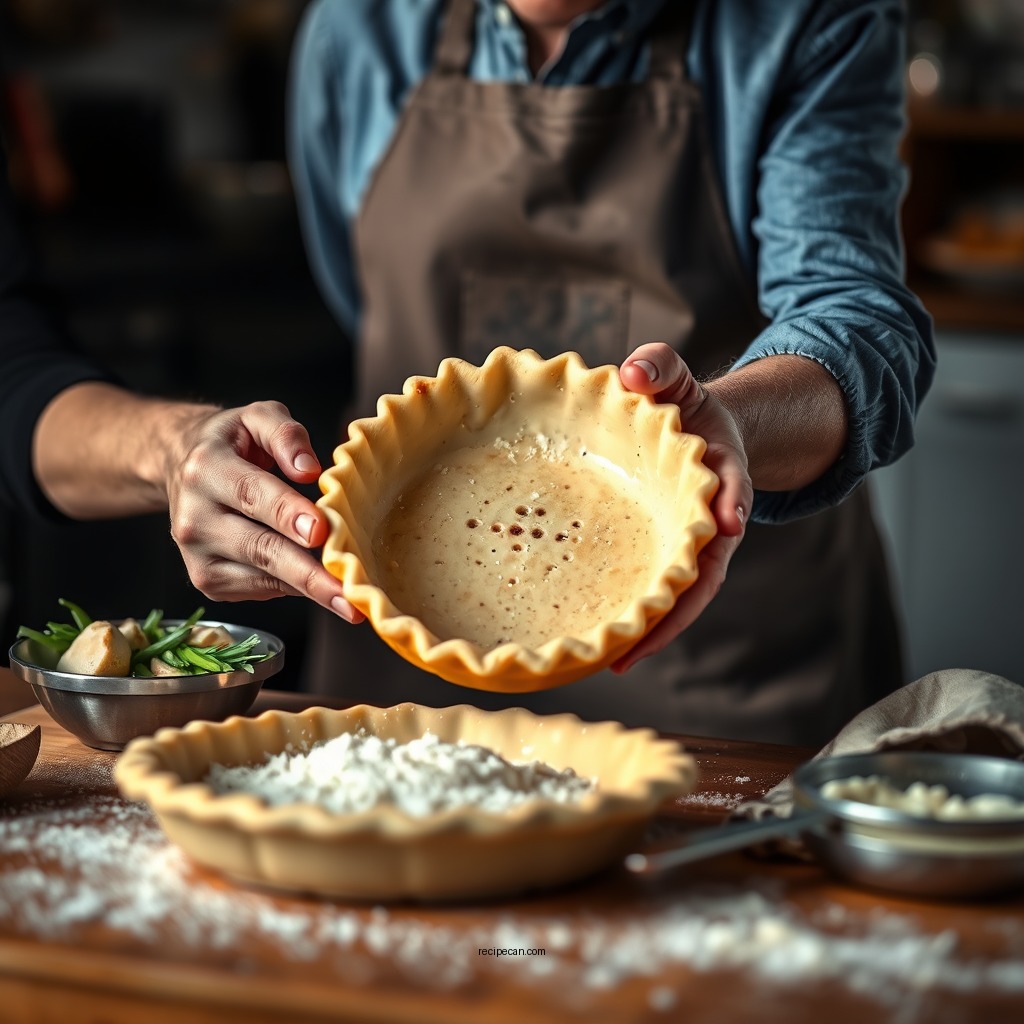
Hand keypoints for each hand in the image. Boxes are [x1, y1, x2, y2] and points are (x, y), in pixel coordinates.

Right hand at [165, 401, 362, 621]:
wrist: (184, 468)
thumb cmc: (236, 442)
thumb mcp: (258, 418)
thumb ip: (285, 434)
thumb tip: (309, 469)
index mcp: (205, 469)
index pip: (252, 494)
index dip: (288, 514)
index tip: (321, 531)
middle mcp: (193, 517)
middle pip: (258, 548)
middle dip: (306, 572)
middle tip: (345, 592)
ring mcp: (195, 554)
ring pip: (261, 577)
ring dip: (308, 588)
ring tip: (348, 600)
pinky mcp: (206, 580)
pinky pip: (258, 590)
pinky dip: (292, 588)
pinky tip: (317, 583)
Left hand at [612, 343, 750, 671]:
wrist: (688, 428)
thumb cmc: (680, 407)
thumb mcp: (672, 378)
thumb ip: (659, 366)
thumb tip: (633, 371)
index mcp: (719, 471)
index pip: (733, 489)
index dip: (735, 503)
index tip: (733, 520)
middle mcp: (711, 518)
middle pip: (705, 568)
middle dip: (680, 607)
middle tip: (644, 641)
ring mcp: (689, 543)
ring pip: (680, 594)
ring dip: (654, 629)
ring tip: (617, 661)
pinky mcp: (663, 555)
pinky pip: (654, 591)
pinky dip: (638, 620)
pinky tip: (607, 648)